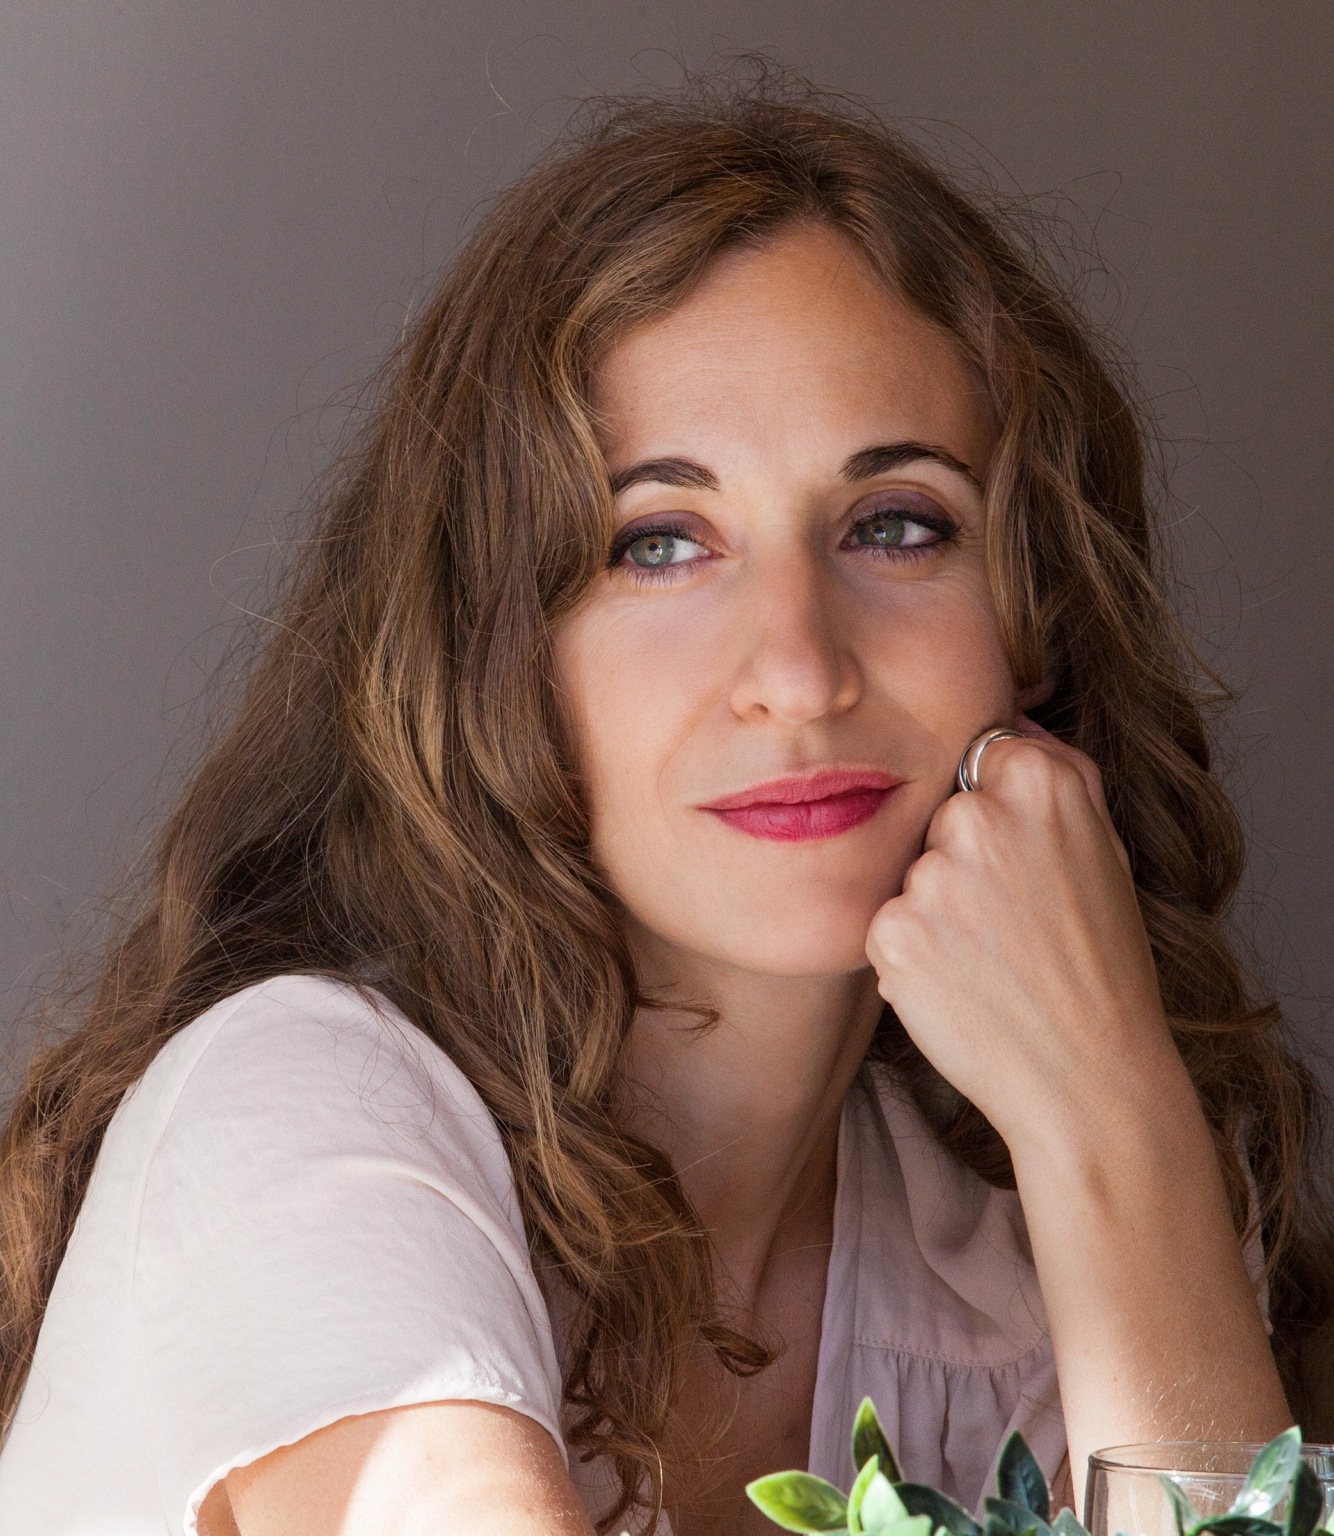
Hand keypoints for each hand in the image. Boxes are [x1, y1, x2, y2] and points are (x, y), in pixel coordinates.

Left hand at [864, 718, 1180, 1151]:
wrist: (1089, 1077)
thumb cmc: (1101, 964)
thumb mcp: (1102, 847)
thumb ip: (1054, 772)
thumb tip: (1007, 719)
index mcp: (1041, 782)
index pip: (980, 759)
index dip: (999, 817)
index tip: (1022, 866)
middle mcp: (980, 816)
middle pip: (938, 818)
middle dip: (960, 865)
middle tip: (1012, 928)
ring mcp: (933, 874)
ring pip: (910, 875)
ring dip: (935, 914)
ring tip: (992, 962)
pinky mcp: (893, 930)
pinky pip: (886, 926)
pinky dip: (911, 957)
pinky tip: (961, 986)